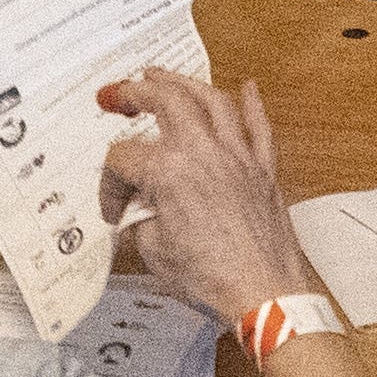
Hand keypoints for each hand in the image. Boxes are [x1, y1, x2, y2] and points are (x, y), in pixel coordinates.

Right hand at [99, 67, 311, 330]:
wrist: (266, 299)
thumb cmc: (214, 279)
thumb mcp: (154, 250)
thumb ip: (143, 219)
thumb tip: (143, 210)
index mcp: (169, 173)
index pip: (123, 160)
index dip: (110, 184)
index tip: (113, 209)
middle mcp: (204, 155)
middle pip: (166, 101)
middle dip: (135, 91)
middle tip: (119, 93)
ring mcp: (238, 160)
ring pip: (212, 101)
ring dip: (185, 83)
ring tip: (164, 76)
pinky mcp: (264, 173)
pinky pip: (259, 129)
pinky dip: (253, 105)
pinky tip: (248, 88)